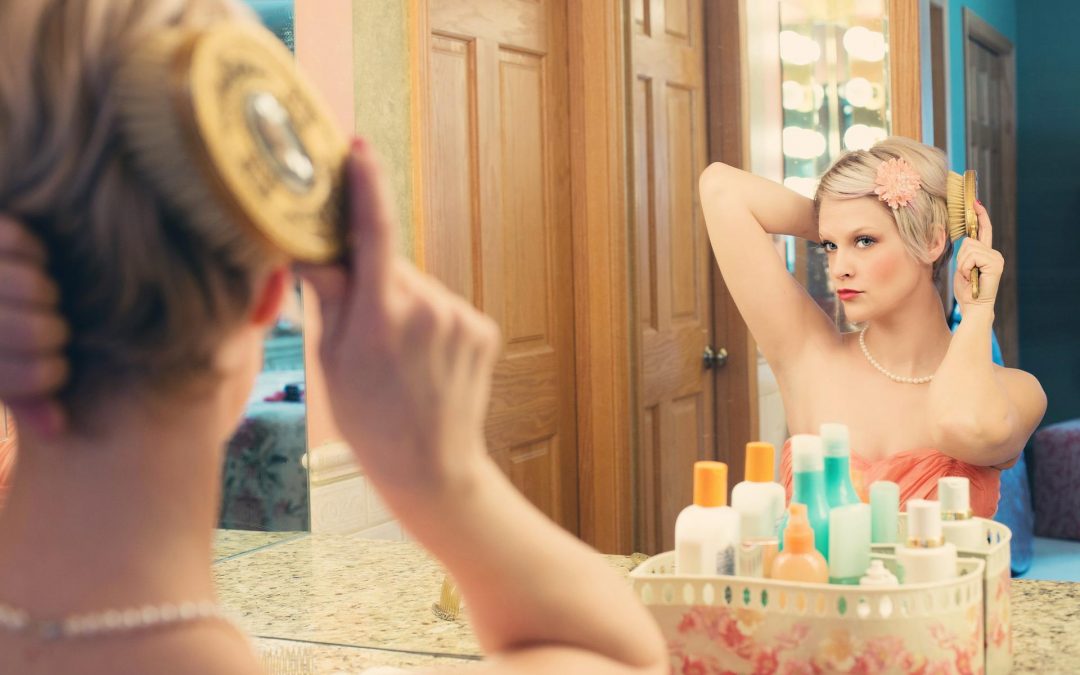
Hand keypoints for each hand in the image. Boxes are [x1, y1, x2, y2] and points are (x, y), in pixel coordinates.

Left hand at [0, 216, 68, 436]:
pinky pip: (20, 241)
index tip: (53, 369)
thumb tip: (58, 429)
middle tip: (48, 331)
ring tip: (37, 298)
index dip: (50, 376)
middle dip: (52, 334)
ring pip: (35, 286)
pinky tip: (26, 263)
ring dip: (45, 293)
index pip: (31, 378)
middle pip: (39, 332)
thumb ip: (19, 397)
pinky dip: (33, 252)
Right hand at [296, 140, 500, 496]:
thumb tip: (313, 247)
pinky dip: (429, 321)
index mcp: (383, 318)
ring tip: (396, 356)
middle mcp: (429, 310)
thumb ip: (330, 297)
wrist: (432, 466)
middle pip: (392, 266)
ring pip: (419, 288)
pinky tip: (423, 360)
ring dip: (402, 304)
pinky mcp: (483, 328)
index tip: (358, 149)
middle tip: (360, 326)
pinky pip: (444, 307)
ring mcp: (462, 319)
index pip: (374, 234)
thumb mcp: (333, 361)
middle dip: (373, 280)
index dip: (366, 186)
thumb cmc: (371, 420)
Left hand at [953, 199, 1002, 310]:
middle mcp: (994, 253)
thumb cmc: (966, 290)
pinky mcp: (995, 263)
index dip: (980, 215)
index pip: (983, 230)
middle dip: (961, 258)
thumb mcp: (962, 267)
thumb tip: (963, 238)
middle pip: (969, 240)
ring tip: (968, 276)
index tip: (975, 202)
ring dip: (962, 264)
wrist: (974, 307)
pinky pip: (971, 256)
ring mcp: (996, 258)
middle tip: (965, 273)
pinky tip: (971, 277)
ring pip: (968, 248)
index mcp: (987, 253)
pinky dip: (965, 267)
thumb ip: (965, 253)